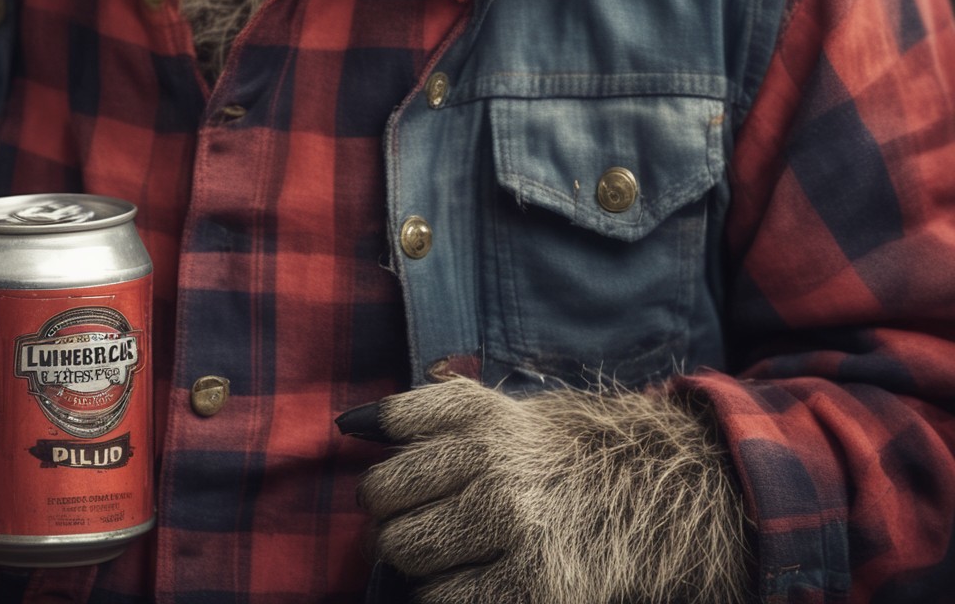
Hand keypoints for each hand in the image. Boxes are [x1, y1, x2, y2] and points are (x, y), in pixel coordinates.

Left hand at [345, 377, 749, 603]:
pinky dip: (447, 596)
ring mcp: (513, 528)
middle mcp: (492, 467)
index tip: (407, 489)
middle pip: (384, 503)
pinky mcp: (532, 586)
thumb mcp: (491, 410)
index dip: (388, 478)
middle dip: (393, 522)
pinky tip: (470, 582)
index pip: (390, 444)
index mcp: (479, 418)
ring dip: (418, 563)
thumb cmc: (550, 451)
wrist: (647, 491)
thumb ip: (420, 410)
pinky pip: (446, 602)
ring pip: (408, 553)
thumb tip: (347, 426)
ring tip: (449, 555)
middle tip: (422, 528)